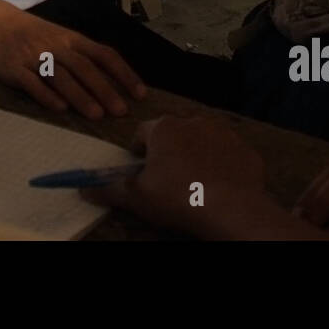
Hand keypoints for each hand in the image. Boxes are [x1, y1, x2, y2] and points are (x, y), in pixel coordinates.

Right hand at [0, 3, 145, 118]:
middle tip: (121, 111)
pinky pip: (32, 83)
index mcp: (71, 39)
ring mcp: (34, 57)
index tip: (139, 93)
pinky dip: (46, 95)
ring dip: (80, 96)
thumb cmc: (31, 34)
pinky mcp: (14, 68)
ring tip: (96, 115)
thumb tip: (111, 82)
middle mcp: (56, 47)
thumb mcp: (59, 38)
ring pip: (61, 77)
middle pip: (85, 68)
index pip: (104, 55)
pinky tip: (59, 108)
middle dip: (105, 89)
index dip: (123, 74)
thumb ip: (81, 57)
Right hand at [85, 117, 305, 238]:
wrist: (231, 207)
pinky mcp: (245, 149)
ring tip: (195, 183)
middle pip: (174, 134)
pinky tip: (220, 186)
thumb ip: (109, 190)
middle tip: (168, 179)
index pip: (142, 132)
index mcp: (164, 128)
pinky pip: (228, 155)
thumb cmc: (177, 197)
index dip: (138, 151)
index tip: (141, 169)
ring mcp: (223, 133)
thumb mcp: (136, 197)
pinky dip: (223, 166)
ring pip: (203, 141)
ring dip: (197, 155)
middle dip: (169, 152)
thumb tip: (84, 190)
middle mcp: (193, 121)